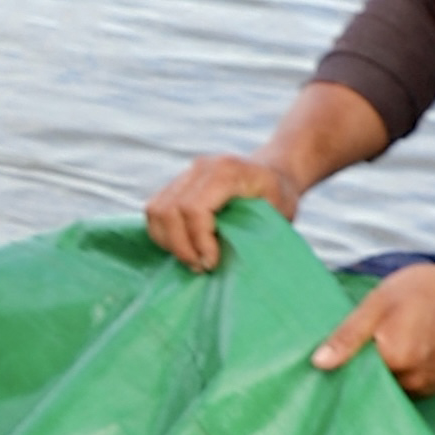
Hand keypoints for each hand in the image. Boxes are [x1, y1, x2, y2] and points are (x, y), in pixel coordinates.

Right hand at [144, 151, 291, 271]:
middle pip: (168, 210)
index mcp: (227, 171)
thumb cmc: (279, 195)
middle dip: (181, 247)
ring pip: (155, 211)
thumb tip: (226, 261)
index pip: (194, 208)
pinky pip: (155, 211)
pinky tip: (185, 247)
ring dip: (169, 242)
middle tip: (201, 266)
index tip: (213, 262)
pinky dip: (164, 235)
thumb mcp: (279, 212)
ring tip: (192, 259)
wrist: (273, 171)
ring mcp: (185, 174)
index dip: (198, 241)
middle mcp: (200, 168)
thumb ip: (253, 231)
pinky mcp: (175, 184)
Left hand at [310, 263, 434, 398]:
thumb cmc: (426, 290)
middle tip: (371, 338)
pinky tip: (406, 347)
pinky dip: (400, 371)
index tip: (341, 352)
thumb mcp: (379, 303)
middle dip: (365, 366)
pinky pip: (406, 385)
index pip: (354, 376)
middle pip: (372, 383)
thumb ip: (348, 336)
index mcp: (395, 361)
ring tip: (392, 340)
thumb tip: (318, 364)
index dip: (344, 365)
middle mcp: (412, 382)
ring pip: (389, 386)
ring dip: (384, 369)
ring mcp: (427, 387)